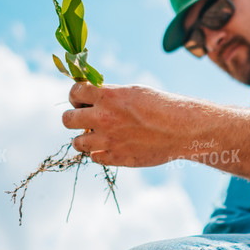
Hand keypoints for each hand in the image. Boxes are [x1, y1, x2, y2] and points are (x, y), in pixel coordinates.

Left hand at [61, 81, 195, 166]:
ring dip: (84, 138)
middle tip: (86, 118)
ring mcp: (108, 140)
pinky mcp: (116, 158)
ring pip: (76, 142)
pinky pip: (93, 157)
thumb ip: (109, 95)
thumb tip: (89, 97)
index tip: (82, 100)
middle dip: (74, 117)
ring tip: (97, 135)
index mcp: (108, 96)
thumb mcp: (133, 92)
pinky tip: (111, 146)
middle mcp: (103, 118)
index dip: (76, 96)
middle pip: (67, 119)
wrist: (182, 129)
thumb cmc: (161, 106)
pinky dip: (99, 152)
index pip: (74, 92)